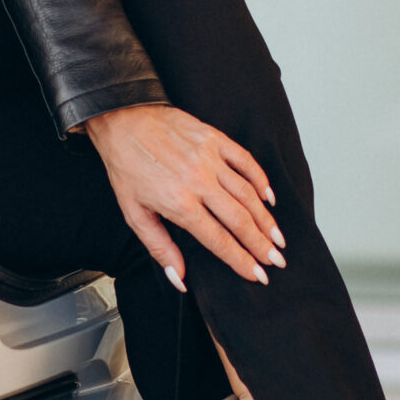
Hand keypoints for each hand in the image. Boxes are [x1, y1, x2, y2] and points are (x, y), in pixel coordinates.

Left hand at [84, 103, 283, 292]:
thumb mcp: (134, 213)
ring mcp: (209, 158)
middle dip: (262, 245)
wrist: (121, 121)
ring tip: (278, 238)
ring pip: (248, 194)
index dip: (241, 261)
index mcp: (179, 203)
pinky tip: (269, 197)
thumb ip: (160, 248)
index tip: (258, 275)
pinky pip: (246, 161)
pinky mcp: (214, 138)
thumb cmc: (126, 166)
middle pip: (240, 220)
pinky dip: (261, 180)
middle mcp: (199, 182)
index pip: (219, 241)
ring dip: (266, 219)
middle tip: (277, 261)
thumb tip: (180, 278)